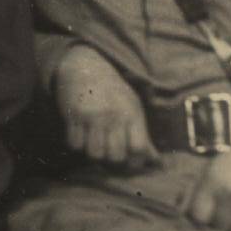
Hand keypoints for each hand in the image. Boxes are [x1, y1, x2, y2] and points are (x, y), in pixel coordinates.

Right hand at [52, 45, 154, 167]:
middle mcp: (112, 115)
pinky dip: (77, 144)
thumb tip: (158, 163)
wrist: (84, 66)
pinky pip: (74, 144)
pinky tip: (81, 134)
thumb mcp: (132, 108)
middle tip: (109, 153)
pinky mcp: (72, 114)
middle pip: (115, 156)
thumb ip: (143, 136)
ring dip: (94, 153)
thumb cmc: (113, 92)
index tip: (129, 158)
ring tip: (94, 144)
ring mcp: (91, 115)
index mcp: (131, 113)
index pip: (138, 149)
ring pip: (94, 154)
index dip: (135, 160)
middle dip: (113, 161)